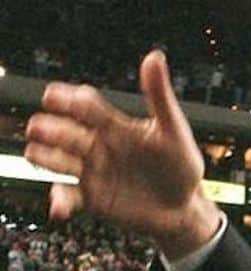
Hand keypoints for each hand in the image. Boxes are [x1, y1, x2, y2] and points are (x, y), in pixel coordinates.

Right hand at [24, 50, 219, 258]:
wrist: (185, 207)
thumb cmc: (181, 167)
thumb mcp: (174, 131)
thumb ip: (160, 96)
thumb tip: (154, 58)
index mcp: (114, 125)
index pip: (83, 104)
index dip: (68, 98)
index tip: (55, 97)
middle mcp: (97, 145)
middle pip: (62, 130)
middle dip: (50, 127)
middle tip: (43, 128)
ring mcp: (92, 170)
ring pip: (55, 158)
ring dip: (45, 155)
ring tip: (40, 154)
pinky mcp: (92, 197)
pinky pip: (67, 195)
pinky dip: (59, 199)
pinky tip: (60, 206)